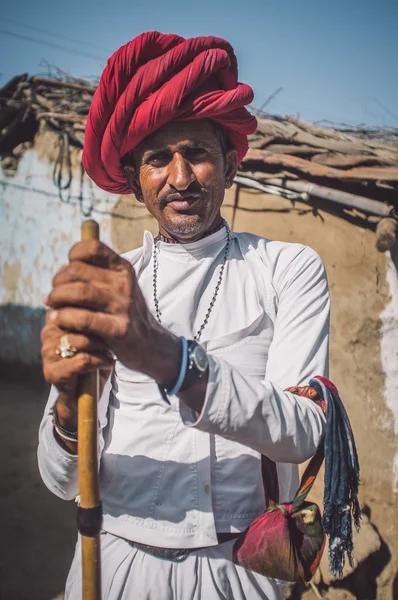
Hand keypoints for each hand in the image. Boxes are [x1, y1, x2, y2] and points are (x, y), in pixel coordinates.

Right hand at [41, 313, 113, 428]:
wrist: (86, 394)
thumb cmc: (96, 355)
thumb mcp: (98, 330)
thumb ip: (96, 313)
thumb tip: (105, 297)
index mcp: (57, 316)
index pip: (73, 302)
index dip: (94, 308)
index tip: (110, 316)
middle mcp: (48, 332)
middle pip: (78, 320)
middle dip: (99, 328)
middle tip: (111, 337)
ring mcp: (47, 352)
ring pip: (81, 341)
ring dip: (101, 347)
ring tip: (109, 351)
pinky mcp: (51, 371)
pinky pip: (82, 361)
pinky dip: (100, 362)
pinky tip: (108, 363)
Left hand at [44, 240, 179, 386]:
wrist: (150, 344)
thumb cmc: (123, 313)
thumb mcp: (118, 287)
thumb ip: (97, 275)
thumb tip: (66, 267)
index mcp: (123, 269)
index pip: (92, 248)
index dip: (74, 254)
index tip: (68, 269)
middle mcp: (124, 284)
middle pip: (77, 270)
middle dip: (58, 281)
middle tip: (53, 294)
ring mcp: (123, 306)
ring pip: (79, 292)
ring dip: (57, 298)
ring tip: (51, 306)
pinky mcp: (119, 329)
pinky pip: (83, 319)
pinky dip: (64, 318)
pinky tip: (57, 320)